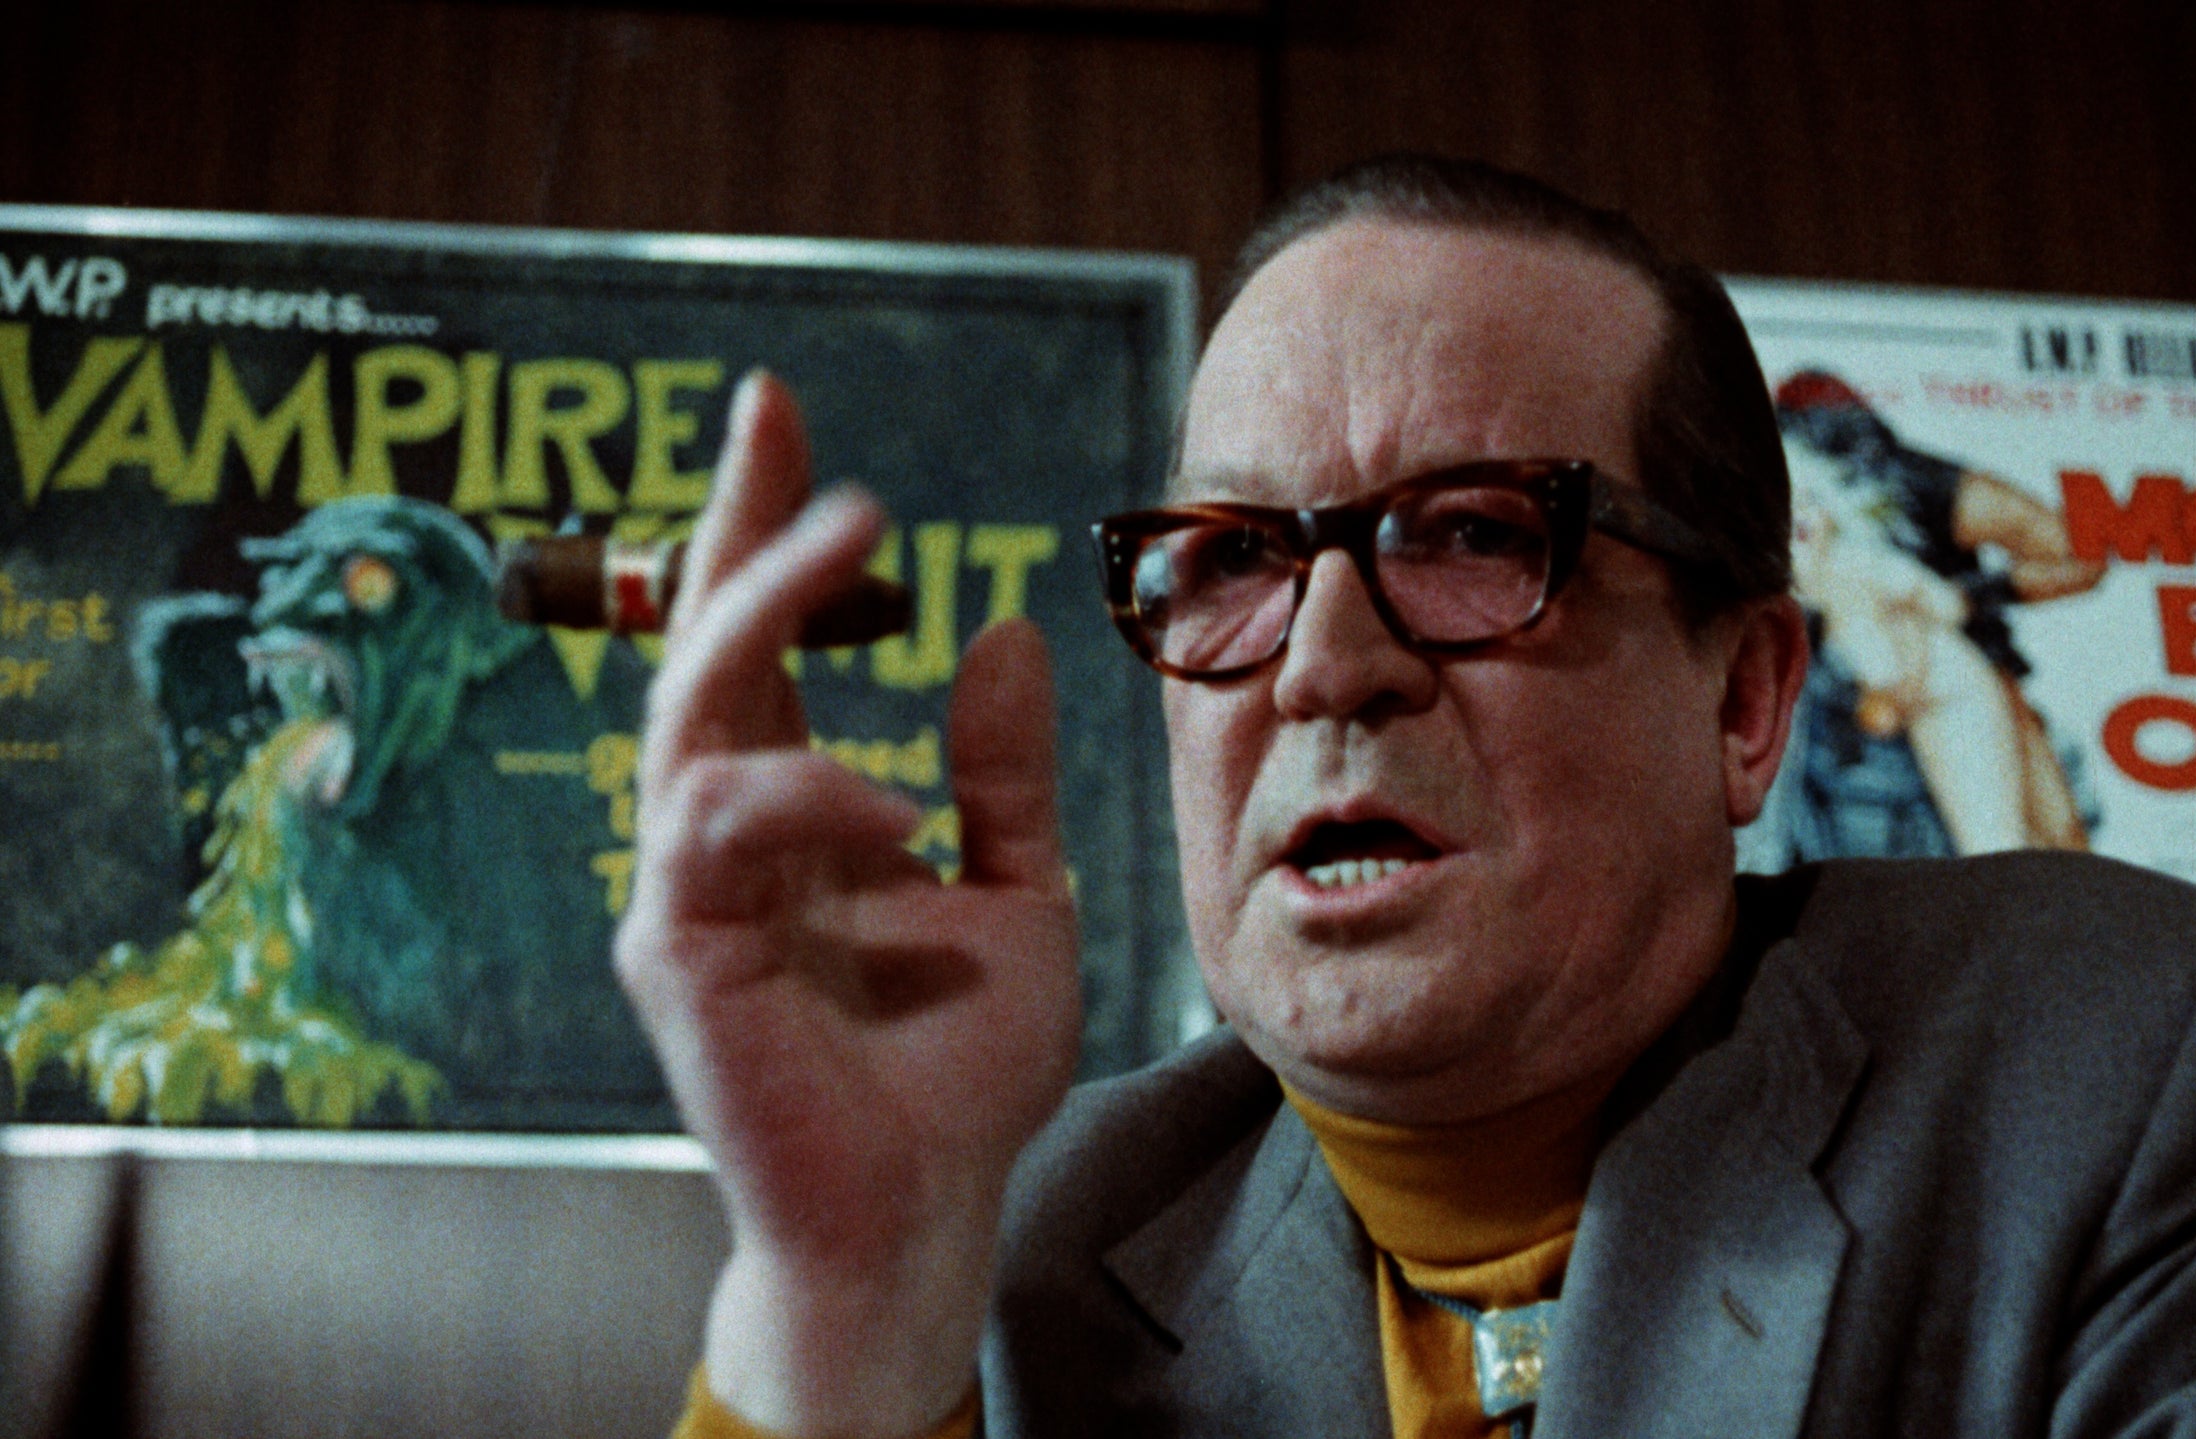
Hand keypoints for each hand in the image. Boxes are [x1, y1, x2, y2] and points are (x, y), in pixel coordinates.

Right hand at [615, 372, 1080, 1436]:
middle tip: (780, 421)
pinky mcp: (680, 957)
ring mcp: (688, 894)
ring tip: (861, 531)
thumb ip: (1003, 774)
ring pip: (688, 713)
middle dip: (737, 527)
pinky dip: (806, 801)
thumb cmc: (956, 1072)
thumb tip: (998, 630)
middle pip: (702, 646)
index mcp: (796, 813)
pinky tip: (891, 819)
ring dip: (766, 610)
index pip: (767, 646)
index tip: (779, 416)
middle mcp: (724, 838)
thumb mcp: (1017, 893)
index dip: (764, 530)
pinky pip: (717, 836)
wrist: (927, 1212)